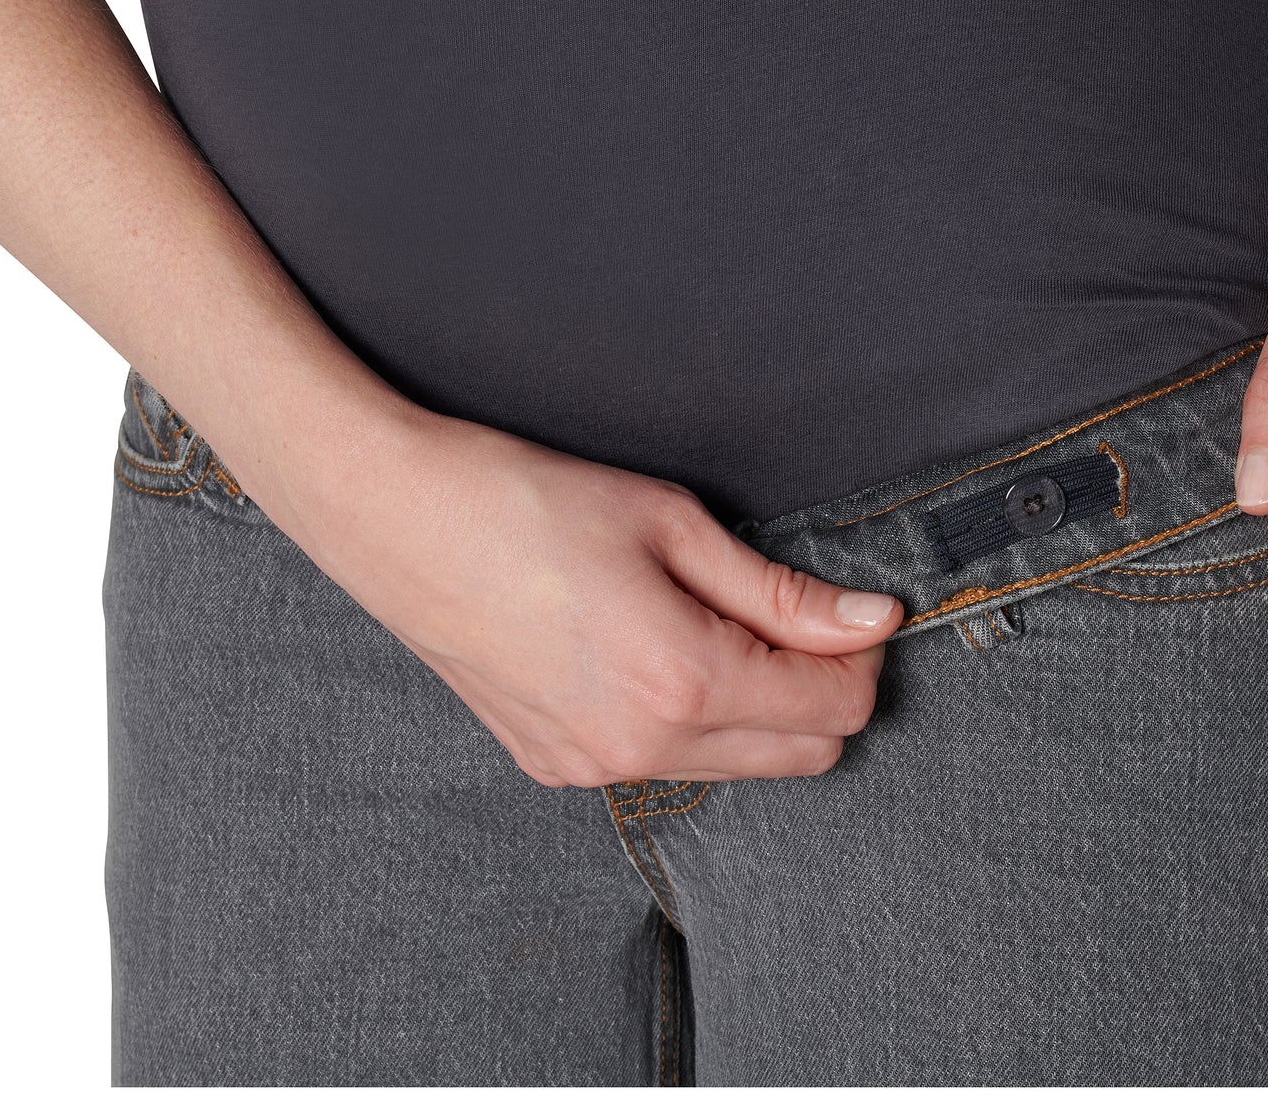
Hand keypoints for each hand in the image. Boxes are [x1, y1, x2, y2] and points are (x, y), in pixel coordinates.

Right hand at [279, 414, 901, 786]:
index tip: (856, 610)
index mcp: (683, 682)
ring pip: (738, 767)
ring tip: (712, 624)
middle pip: (804, 756)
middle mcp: (642, 747)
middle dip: (822, 692)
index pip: (835, 706)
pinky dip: (688, 723)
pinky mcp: (554, 765)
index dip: (863, 655)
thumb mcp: (672, 524)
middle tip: (795, 617)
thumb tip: (872, 621)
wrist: (394, 518)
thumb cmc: (527, 500)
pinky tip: (647, 652)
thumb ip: (781, 592)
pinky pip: (663, 763)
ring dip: (758, 712)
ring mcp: (593, 767)